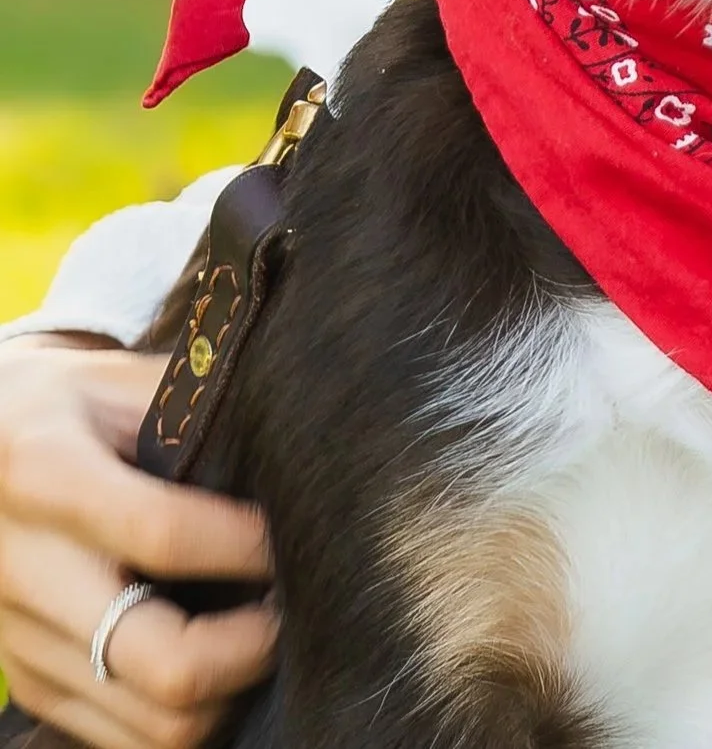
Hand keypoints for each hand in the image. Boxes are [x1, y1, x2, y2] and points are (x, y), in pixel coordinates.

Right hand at [0, 340, 274, 748]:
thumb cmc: (76, 404)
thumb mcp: (126, 382)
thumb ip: (199, 419)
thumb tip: (301, 464)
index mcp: (48, 474)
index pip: (164, 533)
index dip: (248, 546)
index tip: (300, 535)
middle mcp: (23, 570)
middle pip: (159, 658)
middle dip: (253, 645)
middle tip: (299, 604)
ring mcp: (19, 640)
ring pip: (150, 721)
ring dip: (230, 689)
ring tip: (269, 634)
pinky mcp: (27, 682)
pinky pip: (122, 737)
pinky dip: (188, 715)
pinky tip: (223, 663)